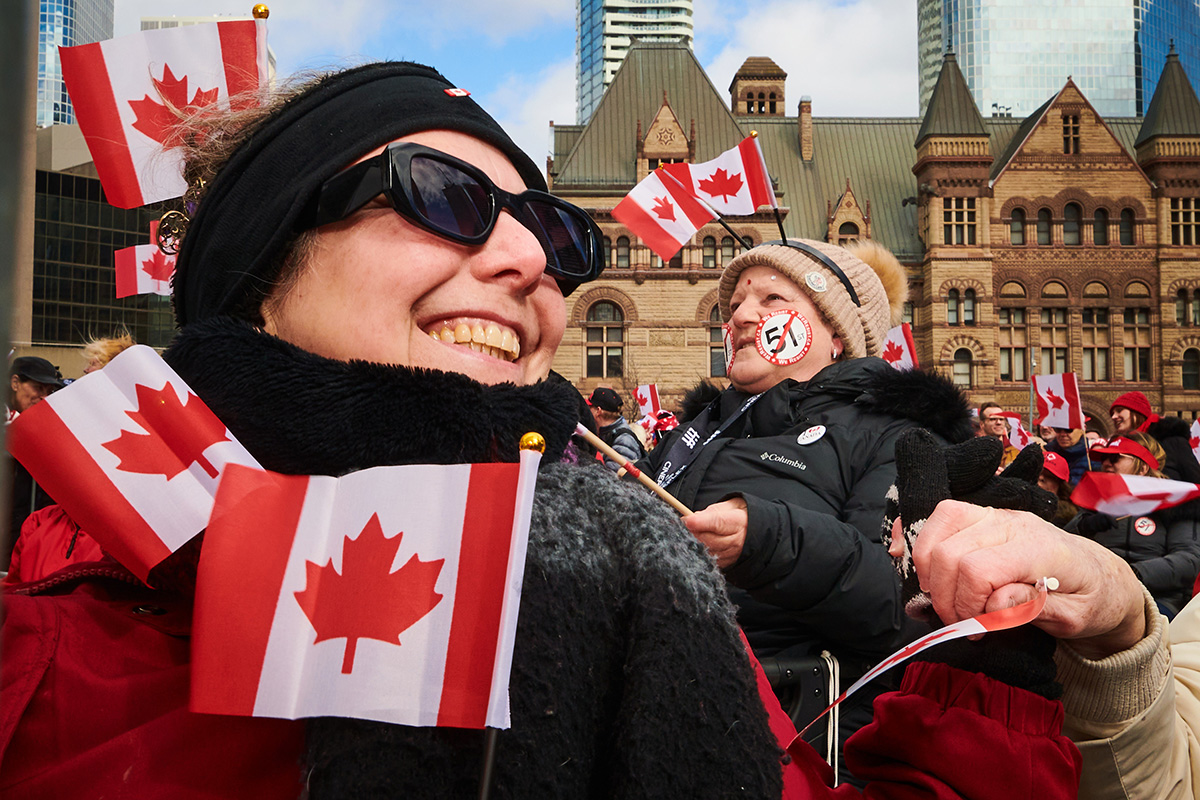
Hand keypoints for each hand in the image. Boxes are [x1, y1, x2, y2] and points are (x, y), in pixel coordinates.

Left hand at [683, 497, 747, 568]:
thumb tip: (692, 518)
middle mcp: (738, 541)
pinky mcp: (728, 563)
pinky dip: (701, 552)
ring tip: (691, 534)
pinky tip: (699, 544)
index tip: (686, 520)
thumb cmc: (739, 515)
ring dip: (695, 543)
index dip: (699, 522)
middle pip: (709, 540)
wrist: (756, 531)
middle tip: (684, 525)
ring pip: (707, 552)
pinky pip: (709, 560)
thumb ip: (711, 512)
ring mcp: (733, 554)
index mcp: (739, 521)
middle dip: (693, 532)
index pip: (717, 523)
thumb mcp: (729, 506)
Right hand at [913, 500, 1147, 658]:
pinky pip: (940, 516)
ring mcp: (995, 515)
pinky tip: (926, 567)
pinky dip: (924, 541)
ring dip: (929, 570)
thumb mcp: (1073, 618)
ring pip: (937, 527)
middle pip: (949, 551)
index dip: (966, 605)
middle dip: (944, 595)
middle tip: (960, 622)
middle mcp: (1013, 523)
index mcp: (1040, 549)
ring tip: (946, 597)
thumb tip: (993, 602)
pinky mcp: (982, 515)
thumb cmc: (1088, 598)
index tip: (977, 630)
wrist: (1099, 575)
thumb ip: (1033, 609)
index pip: (978, 570)